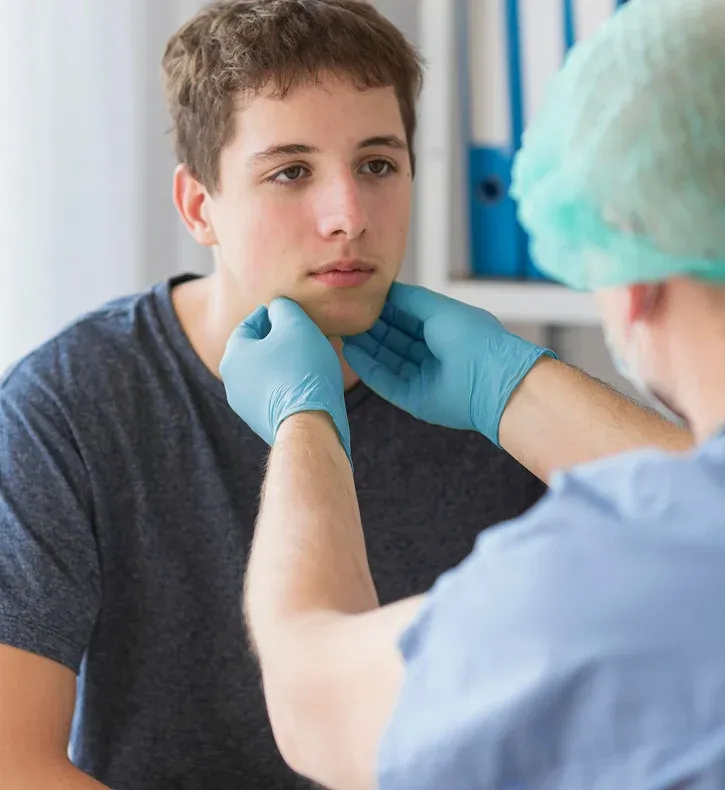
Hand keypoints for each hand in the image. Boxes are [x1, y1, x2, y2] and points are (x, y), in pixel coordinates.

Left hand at [220, 298, 351, 464]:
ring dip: (285, 365)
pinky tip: (308, 386)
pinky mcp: (263, 423)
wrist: (309, 426)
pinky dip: (289, 387)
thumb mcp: (295, 325)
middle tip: (305, 338)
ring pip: (267, 374)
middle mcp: (232, 382)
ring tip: (310, 362)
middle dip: (280, 341)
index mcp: (233, 354)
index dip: (274, 315)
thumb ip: (283, 308)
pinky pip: (275, 395)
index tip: (295, 316)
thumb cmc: (301, 371)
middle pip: (258, 350)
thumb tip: (279, 308)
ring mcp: (246, 406)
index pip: (251, 323)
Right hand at [342, 283, 554, 445]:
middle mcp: (433, 353)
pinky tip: (350, 352)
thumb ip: (409, 300)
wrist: (492, 380)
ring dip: (365, 345)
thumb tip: (385, 291)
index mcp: (444, 329)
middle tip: (344, 314)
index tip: (360, 298)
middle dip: (371, 327)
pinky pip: (385, 381)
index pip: (407, 317)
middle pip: (394, 338)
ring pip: (387, 359)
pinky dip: (367, 367)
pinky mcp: (414, 399)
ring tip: (341, 330)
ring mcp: (423, 377)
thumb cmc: (471, 337)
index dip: (384, 308)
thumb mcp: (437, 308)